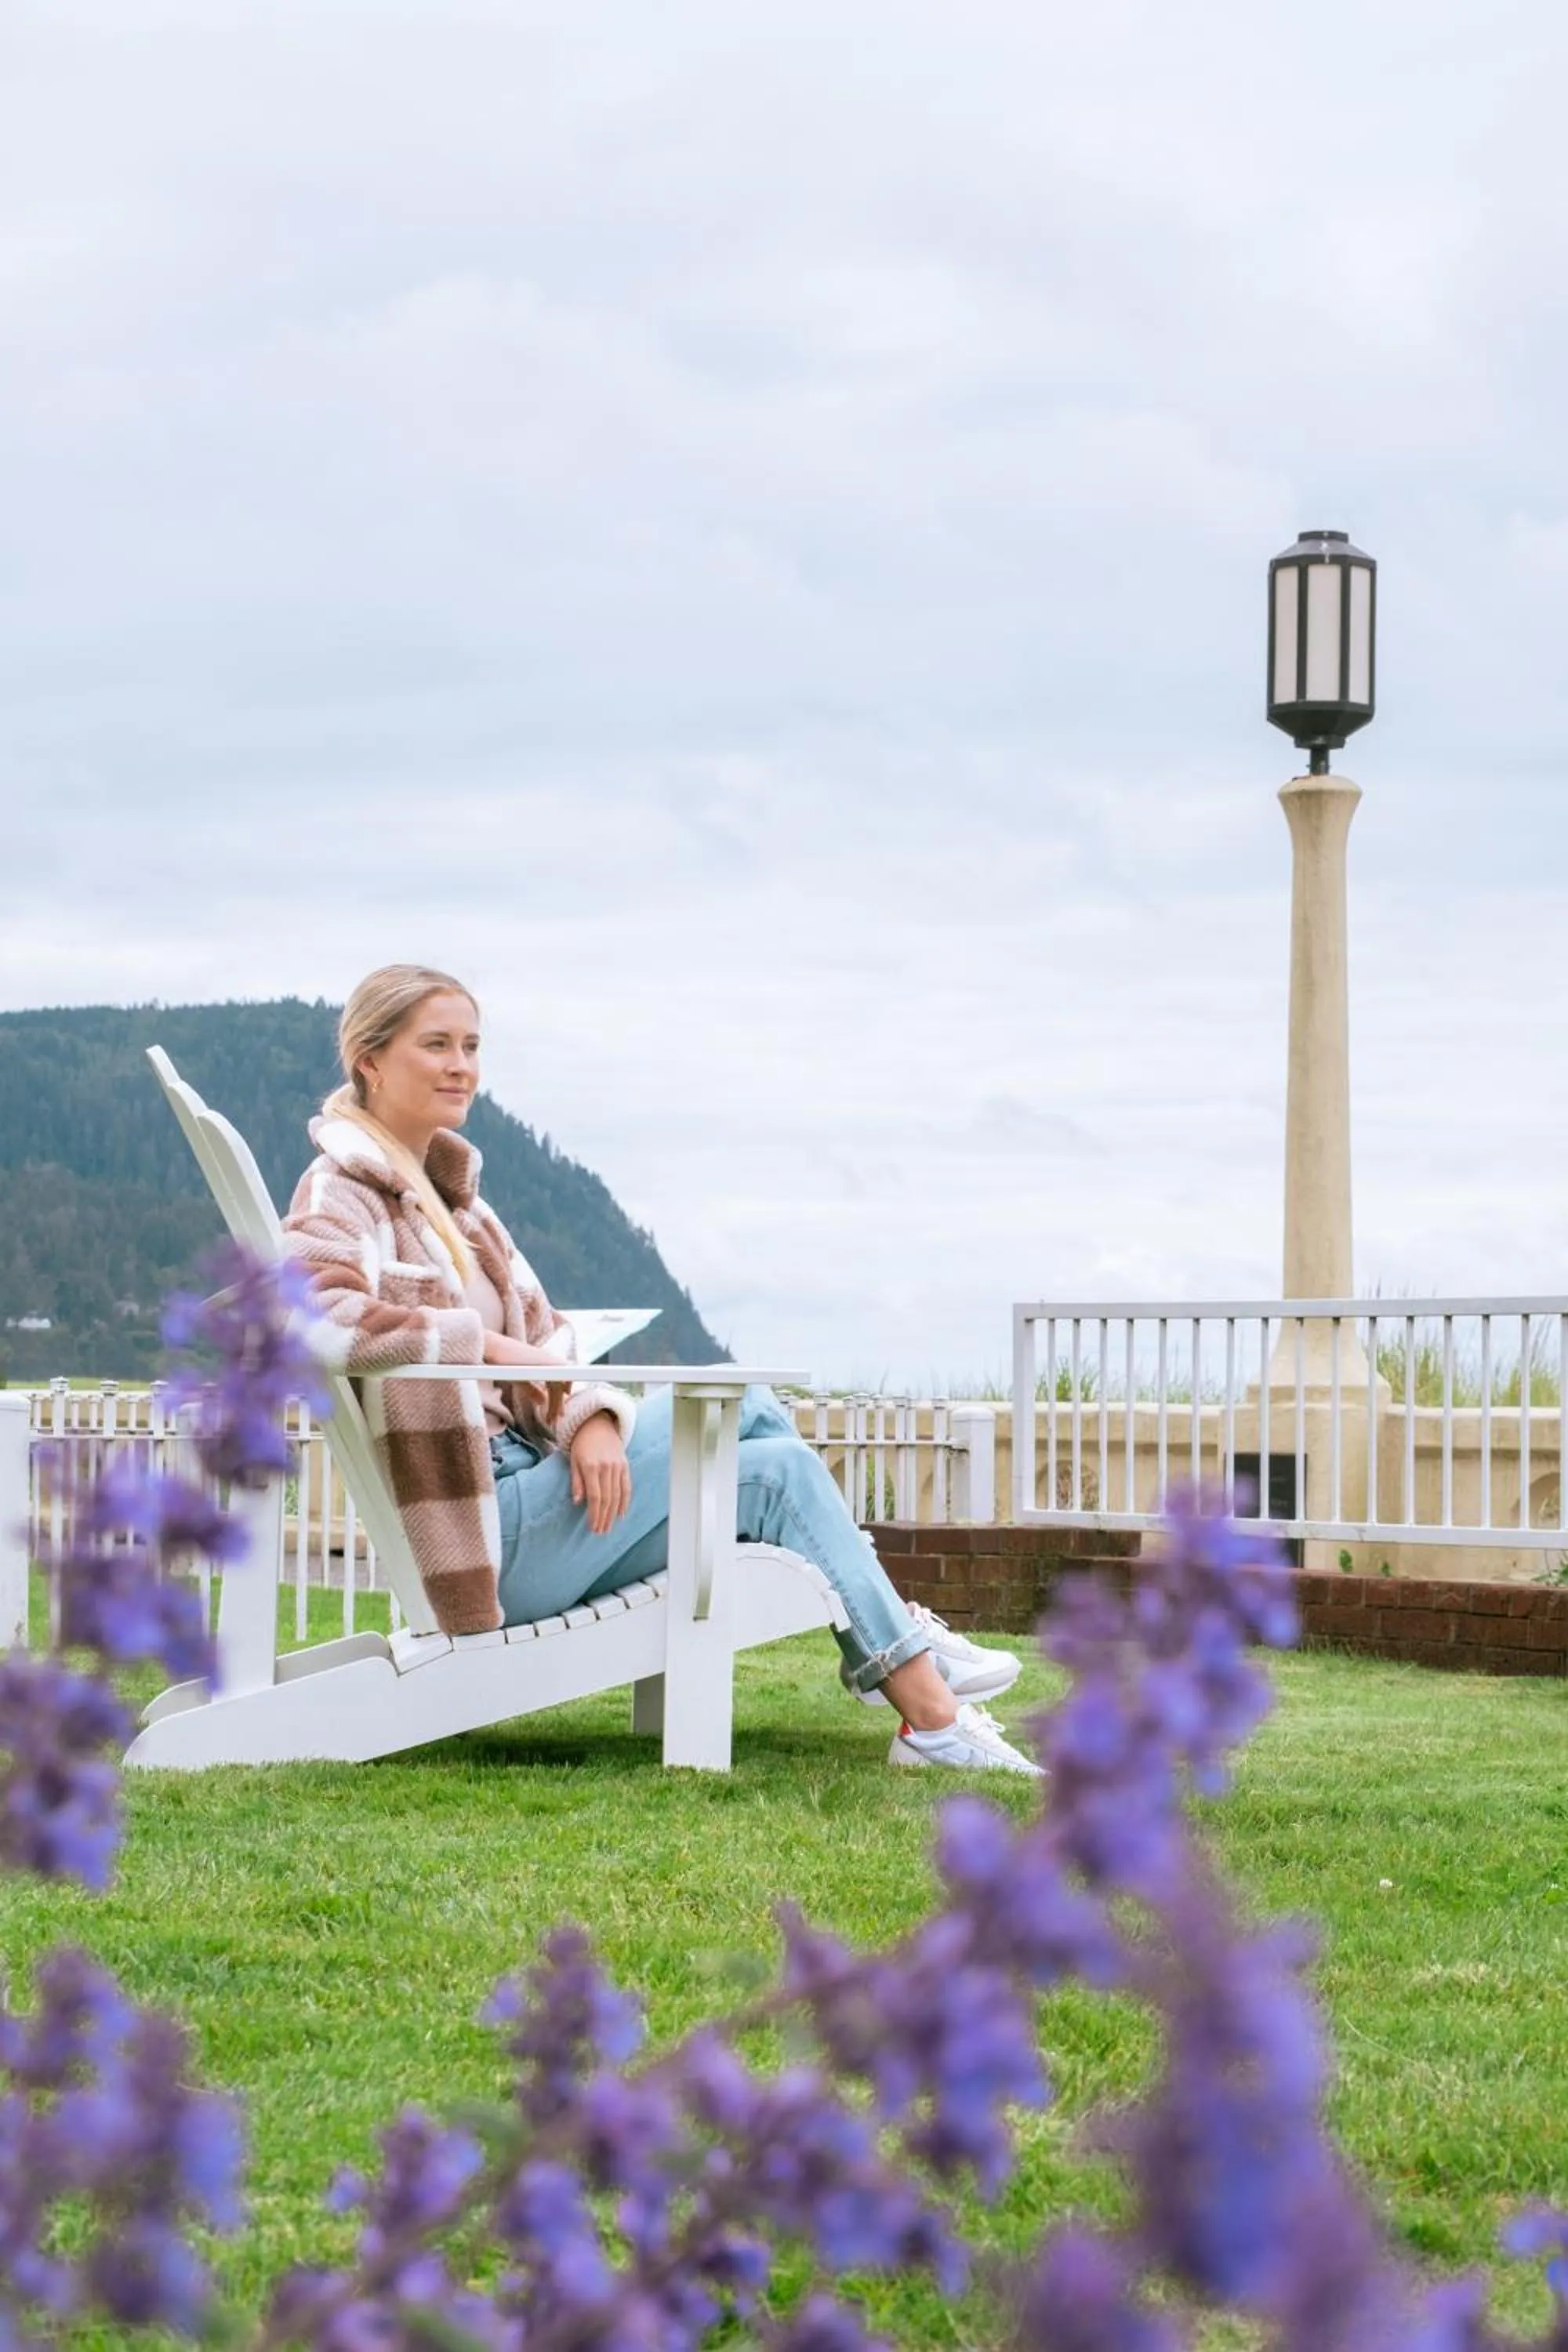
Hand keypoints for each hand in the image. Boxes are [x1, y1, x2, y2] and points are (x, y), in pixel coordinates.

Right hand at [482, 1330, 566, 1425]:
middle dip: (557, 1405)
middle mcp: (550, 1361)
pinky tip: (551, 1407)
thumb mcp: (522, 1379)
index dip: (558, 1399)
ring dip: (556, 1404)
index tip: (558, 1414)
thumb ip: (533, 1389)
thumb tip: (543, 1401)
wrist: (494, 1349)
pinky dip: (554, 1397)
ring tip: (552, 1420)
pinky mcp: (544, 1363)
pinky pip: (555, 1382)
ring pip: (558, 1387)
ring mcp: (548, 1361)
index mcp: (545, 1364)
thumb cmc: (505, 1364)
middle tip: (555, 1421)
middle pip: (559, 1387)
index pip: (557, 1384)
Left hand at [570, 1413, 631, 1535]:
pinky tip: (621, 1514)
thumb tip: (578, 1502)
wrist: (597, 1423)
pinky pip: (627, 1487)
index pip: (595, 1497)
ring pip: (617, 1495)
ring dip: (613, 1514)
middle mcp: (607, 1467)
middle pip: (607, 1499)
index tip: (592, 1527)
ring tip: (608, 1527)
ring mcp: (618, 1466)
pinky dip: (625, 1502)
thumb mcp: (573, 1460)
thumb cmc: (581, 1444)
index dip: (594, 1514)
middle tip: (600, 1532)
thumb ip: (576, 1481)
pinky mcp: (625, 1465)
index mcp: (591, 1467)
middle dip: (603, 1518)